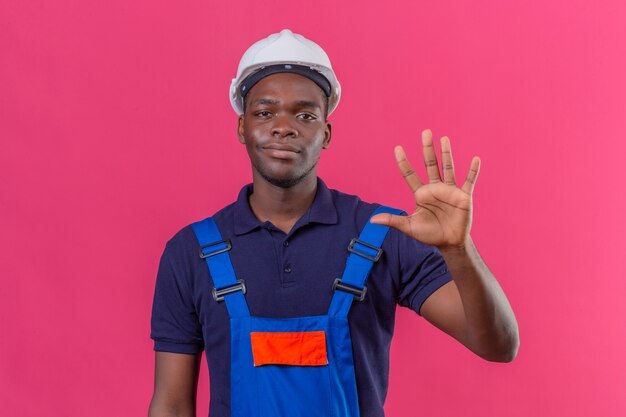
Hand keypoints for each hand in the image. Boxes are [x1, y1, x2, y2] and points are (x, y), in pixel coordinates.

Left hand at [370, 129, 479, 248]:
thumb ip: (393, 221)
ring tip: (444, 138)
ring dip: (446, 154)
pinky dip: (473, 171)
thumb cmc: (429, 234)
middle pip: (430, 164)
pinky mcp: (463, 196)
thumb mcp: (409, 227)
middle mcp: (435, 188)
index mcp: (421, 194)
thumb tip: (372, 220)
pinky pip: (469, 181)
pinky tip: (475, 159)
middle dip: (427, 149)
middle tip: (425, 132)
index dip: (403, 162)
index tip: (397, 148)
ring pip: (448, 168)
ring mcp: (450, 190)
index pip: (410, 174)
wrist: (449, 244)